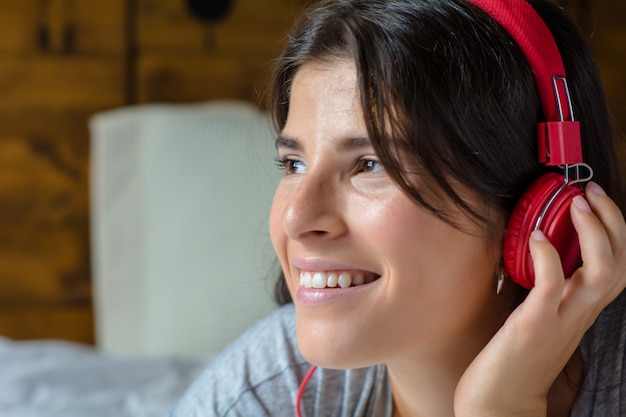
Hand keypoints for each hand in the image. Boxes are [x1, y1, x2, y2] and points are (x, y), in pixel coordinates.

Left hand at [454, 182, 625, 416]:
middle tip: (590, 191)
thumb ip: (544, 289)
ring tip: (575, 204)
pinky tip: (537, 237)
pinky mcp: (534, 325)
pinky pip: (551, 285)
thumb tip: (533, 252)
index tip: (595, 201)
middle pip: (619, 263)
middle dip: (612, 221)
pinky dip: (548, 256)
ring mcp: (560, 319)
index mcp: (580, 309)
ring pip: (601, 272)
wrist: (500, 403)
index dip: (614, 231)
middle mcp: (579, 313)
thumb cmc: (514, 358)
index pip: (616, 265)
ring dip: (592, 232)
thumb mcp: (537, 317)